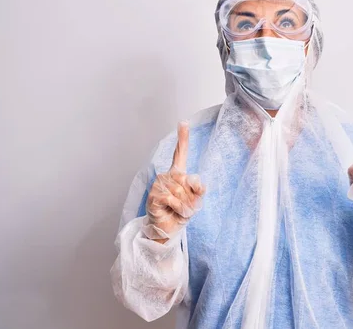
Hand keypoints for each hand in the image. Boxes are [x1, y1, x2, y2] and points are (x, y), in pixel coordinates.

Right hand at [145, 122, 205, 242]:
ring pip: (181, 191)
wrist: (167, 230)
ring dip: (185, 205)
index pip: (180, 154)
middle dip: (191, 197)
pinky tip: (172, 211)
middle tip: (185, 206)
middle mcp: (167, 176)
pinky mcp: (154, 195)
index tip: (183, 123)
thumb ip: (198, 190)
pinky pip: (173, 199)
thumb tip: (198, 181)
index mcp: (177, 174)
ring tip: (178, 210)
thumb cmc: (179, 213)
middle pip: (187, 180)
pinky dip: (178, 208)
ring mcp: (158, 184)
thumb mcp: (195, 201)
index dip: (182, 138)